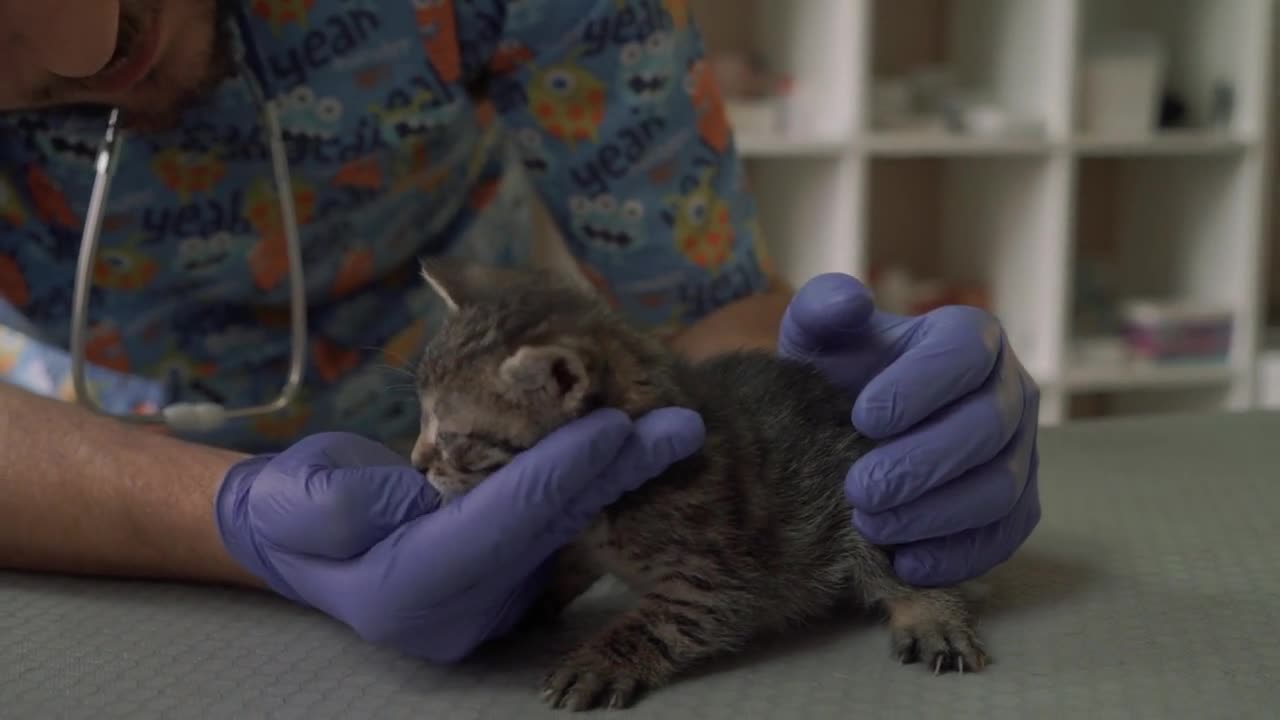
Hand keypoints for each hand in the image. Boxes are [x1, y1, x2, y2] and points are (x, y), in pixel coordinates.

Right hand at [214, 407, 704, 662]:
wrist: (293, 539)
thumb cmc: (290, 511)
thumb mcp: (295, 502)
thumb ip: (347, 503)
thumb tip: (418, 490)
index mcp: (411, 590)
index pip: (501, 524)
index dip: (557, 474)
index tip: (611, 425)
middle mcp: (464, 604)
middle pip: (553, 529)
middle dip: (617, 475)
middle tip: (680, 428)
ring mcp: (490, 594)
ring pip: (567, 525)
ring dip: (620, 475)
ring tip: (674, 428)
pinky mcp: (506, 571)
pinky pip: (560, 522)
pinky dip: (595, 480)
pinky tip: (635, 443)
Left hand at [778, 273, 1040, 585]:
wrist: (857, 423)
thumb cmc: (845, 371)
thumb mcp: (821, 334)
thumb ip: (823, 309)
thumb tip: (848, 303)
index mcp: (971, 336)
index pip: (964, 355)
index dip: (919, 387)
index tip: (862, 418)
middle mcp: (1011, 389)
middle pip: (988, 429)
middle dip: (921, 465)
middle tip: (858, 490)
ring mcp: (1022, 450)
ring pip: (1001, 489)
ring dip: (935, 515)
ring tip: (871, 526)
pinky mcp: (1018, 504)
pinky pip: (1005, 536)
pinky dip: (958, 556)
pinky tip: (904, 563)